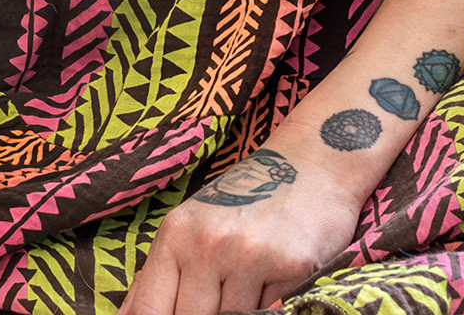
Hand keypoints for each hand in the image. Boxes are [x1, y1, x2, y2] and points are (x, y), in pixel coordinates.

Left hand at [121, 147, 360, 314]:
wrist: (313, 162)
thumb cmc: (247, 197)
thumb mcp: (192, 225)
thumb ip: (159, 275)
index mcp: (175, 235)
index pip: (150, 310)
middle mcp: (208, 244)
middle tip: (218, 294)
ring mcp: (250, 256)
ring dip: (240, 307)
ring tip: (249, 280)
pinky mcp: (291, 266)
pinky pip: (271, 311)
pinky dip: (271, 302)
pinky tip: (275, 275)